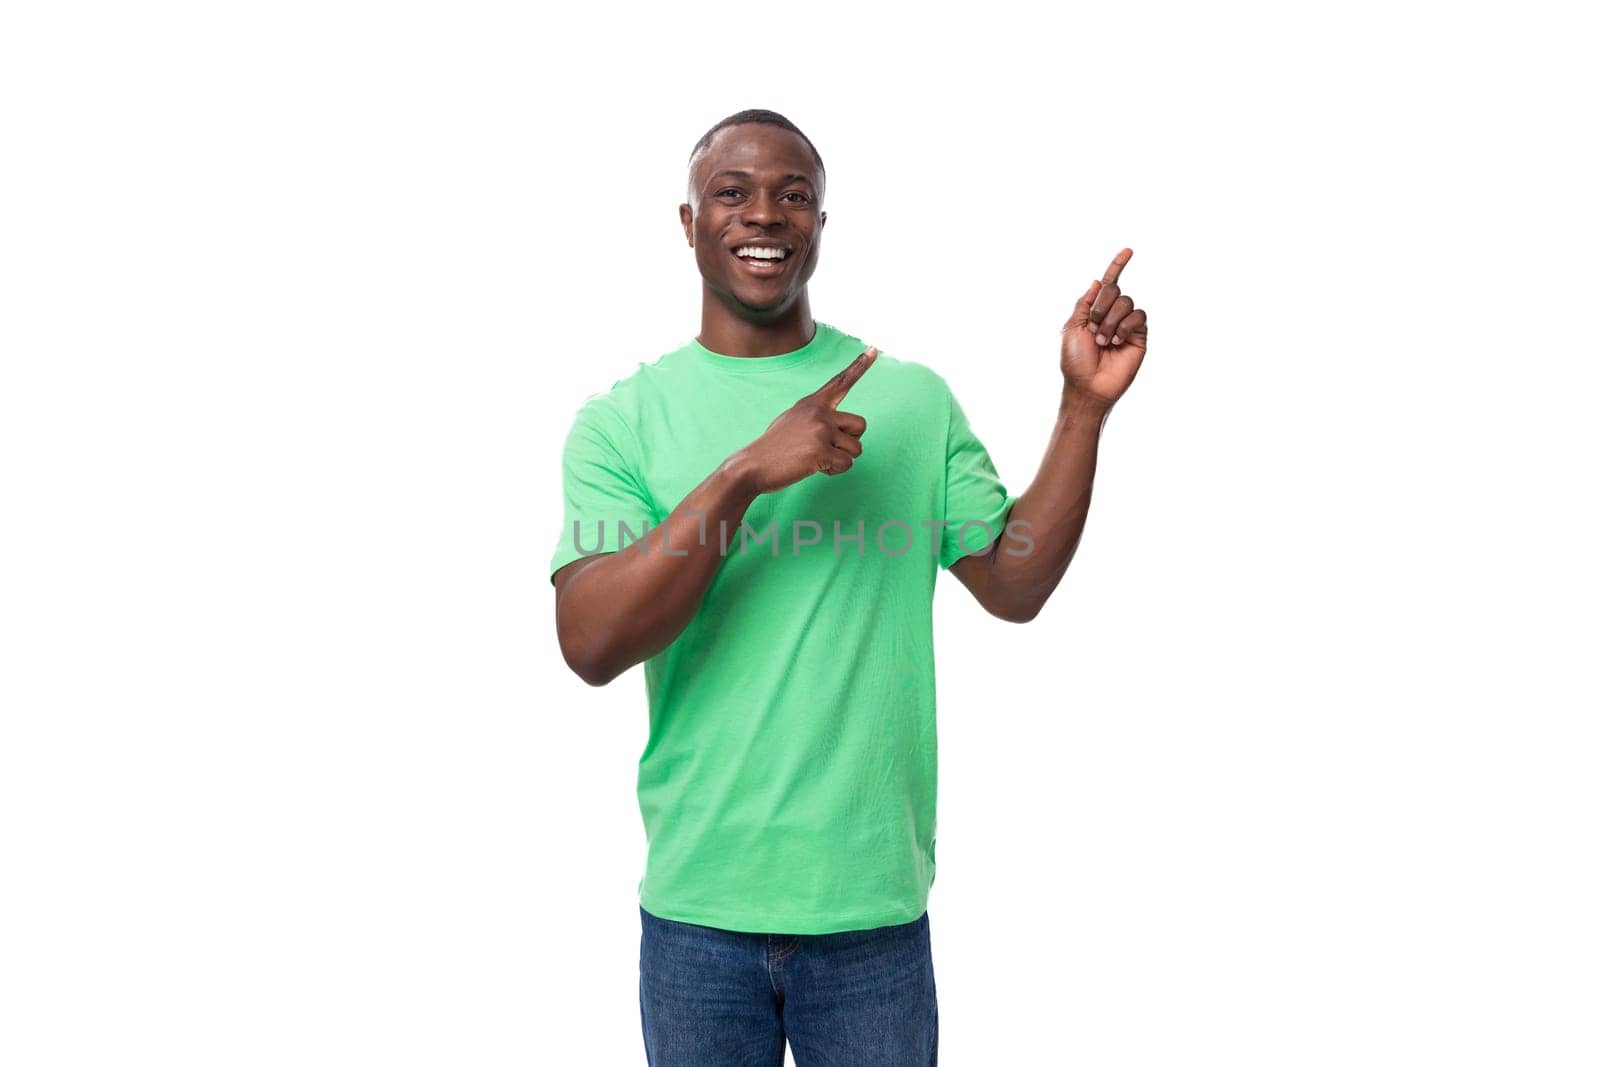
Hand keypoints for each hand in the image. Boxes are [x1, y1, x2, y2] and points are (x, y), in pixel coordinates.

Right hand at [730, 347, 876, 494]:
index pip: (841, 382)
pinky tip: (814, 467)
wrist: (752, 466)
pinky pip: (846, 464)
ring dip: (841, 459)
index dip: (860, 365)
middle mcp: (819, 412)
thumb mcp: (792, 420)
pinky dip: (834, 471)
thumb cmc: (773, 448)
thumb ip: (816, 416)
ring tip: (815, 459)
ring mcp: (820, 430)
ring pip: (856, 449)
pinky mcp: (821, 451)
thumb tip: (835, 426)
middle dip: (849, 442)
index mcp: (812, 403)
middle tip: (825, 448)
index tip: (874, 349)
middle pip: (860, 425)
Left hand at [1060, 248, 1148, 408]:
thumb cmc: (1075, 361)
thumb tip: (1097, 281)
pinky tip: (1116, 342)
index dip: (1118, 265)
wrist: (1088, 385)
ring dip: (1110, 321)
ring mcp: (1126, 324)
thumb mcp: (1072, 327)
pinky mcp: (1139, 335)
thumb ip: (1085, 303)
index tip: (1129, 250)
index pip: (1108, 284)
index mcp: (1094, 311)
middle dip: (1101, 307)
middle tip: (1094, 328)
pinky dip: (1125, 326)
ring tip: (1103, 341)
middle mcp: (1112, 314)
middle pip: (1115, 290)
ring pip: (1126, 302)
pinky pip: (1138, 316)